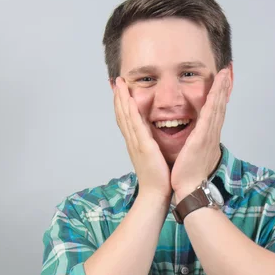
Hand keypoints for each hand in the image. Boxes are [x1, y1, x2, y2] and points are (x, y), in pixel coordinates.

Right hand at [114, 77, 171, 201]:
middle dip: (118, 97)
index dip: (122, 104)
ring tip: (119, 84)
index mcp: (136, 143)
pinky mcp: (144, 147)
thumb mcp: (154, 157)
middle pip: (122, 115)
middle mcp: (133, 141)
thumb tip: (154, 140)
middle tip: (116, 81)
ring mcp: (136, 144)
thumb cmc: (158, 179)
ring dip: (121, 99)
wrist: (156, 194)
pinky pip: (136, 126)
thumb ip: (152, 146)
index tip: (120, 90)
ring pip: (126, 117)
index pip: (126, 119)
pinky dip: (131, 112)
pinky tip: (130, 100)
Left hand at [171, 68, 229, 199]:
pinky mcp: (202, 139)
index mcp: (207, 137)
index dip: (219, 97)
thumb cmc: (188, 175)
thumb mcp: (192, 155)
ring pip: (217, 108)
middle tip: (226, 72)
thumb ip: (194, 144)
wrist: (190, 189)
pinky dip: (213, 103)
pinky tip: (215, 92)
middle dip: (223, 88)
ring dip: (221, 90)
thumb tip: (193, 140)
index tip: (221, 83)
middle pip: (219, 107)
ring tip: (224, 75)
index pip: (215, 112)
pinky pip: (209, 117)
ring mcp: (208, 136)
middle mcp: (211, 135)